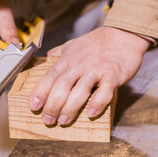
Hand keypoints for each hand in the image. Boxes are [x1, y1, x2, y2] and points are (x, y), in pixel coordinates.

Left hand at [29, 26, 149, 124]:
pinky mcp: (113, 75)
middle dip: (52, 105)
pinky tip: (91, 114)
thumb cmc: (98, 42)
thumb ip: (61, 52)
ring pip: (80, 90)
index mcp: (69, 59)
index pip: (50, 76)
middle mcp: (80, 65)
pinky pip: (104, 91)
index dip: (40, 92)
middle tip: (48, 120)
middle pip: (62, 86)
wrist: (123, 35)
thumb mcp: (75, 44)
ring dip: (70, 108)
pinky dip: (97, 103)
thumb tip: (48, 57)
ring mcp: (97, 70)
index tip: (33, 106)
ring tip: (64, 121)